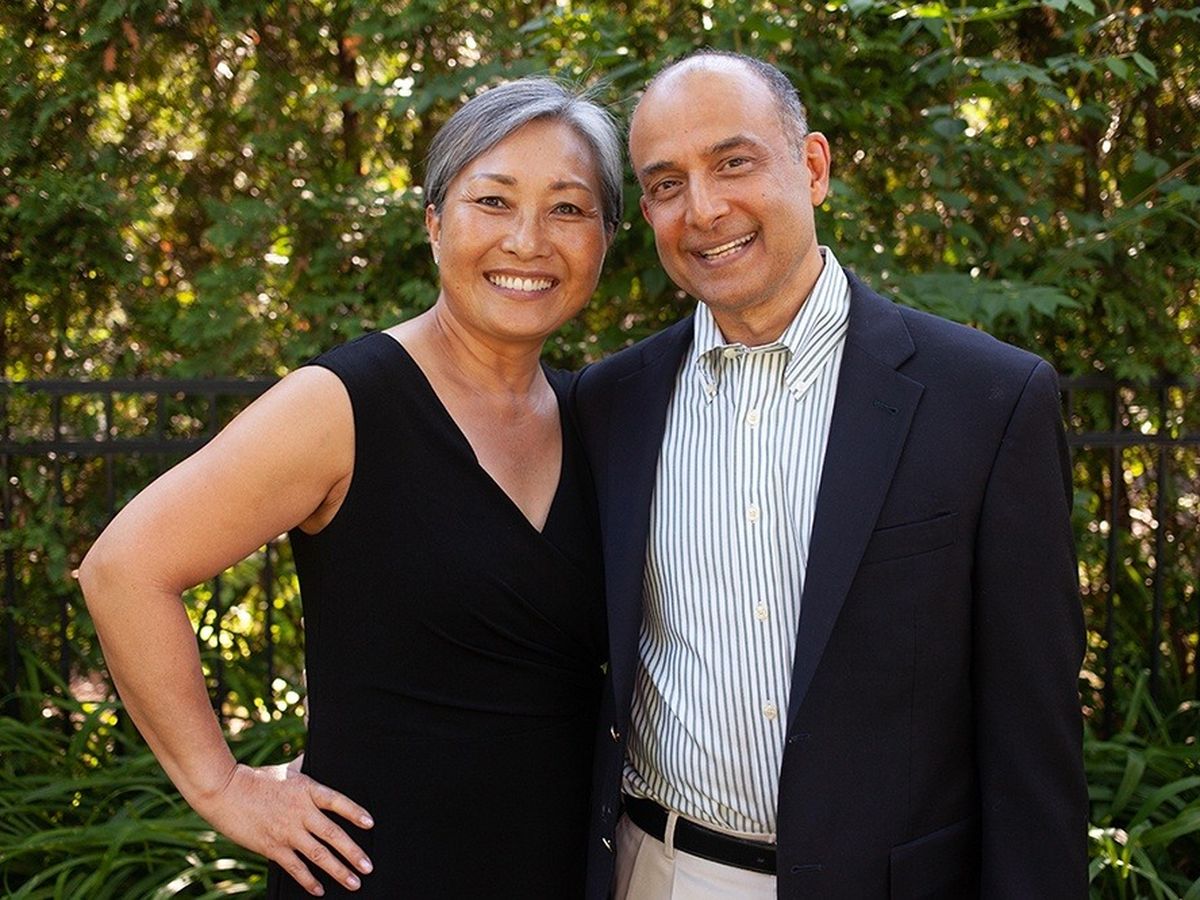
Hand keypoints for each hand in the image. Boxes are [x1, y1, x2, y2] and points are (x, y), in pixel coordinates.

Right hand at [195, 760, 373, 895]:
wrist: (224, 791)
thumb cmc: (254, 779)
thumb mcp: (284, 771)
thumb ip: (302, 769)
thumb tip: (311, 758)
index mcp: (306, 790)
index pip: (337, 801)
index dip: (355, 812)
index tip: (370, 823)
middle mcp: (301, 812)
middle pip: (333, 834)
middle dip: (353, 852)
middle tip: (367, 866)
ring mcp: (287, 831)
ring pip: (319, 855)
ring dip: (338, 871)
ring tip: (353, 882)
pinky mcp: (272, 847)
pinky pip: (295, 867)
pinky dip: (309, 880)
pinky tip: (319, 889)